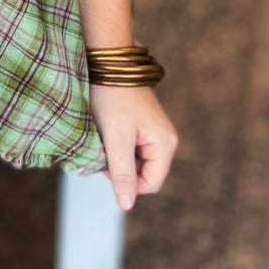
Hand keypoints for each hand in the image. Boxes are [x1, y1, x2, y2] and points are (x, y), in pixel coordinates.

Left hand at [89, 84, 177, 212]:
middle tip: (103, 149)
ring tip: (105, 137)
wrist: (109, 62)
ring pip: (136, 162)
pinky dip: (118, 145)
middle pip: (144, 174)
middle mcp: (165, 140)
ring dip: (118, 157)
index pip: (150, 184)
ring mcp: (155, 132)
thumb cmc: (112, 98)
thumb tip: (126, 205)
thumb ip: (122, 172)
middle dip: (122, 169)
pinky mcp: (144, 125)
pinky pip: (132, 148)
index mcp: (165, 145)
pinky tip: (107, 131)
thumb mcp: (115, 138)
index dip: (126, 183)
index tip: (106, 165)